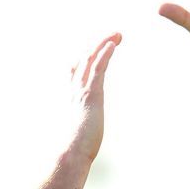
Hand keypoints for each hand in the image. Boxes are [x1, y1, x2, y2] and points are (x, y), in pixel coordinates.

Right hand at [69, 33, 121, 163]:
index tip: (94, 50)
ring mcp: (82, 91)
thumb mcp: (82, 135)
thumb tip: (84, 138)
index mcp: (75, 100)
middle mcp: (76, 91)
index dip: (85, 59)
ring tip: (117, 34)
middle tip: (113, 37)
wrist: (72, 153)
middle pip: (84, 60)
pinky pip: (98, 67)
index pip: (77, 73)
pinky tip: (113, 44)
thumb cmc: (76, 150)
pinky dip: (105, 53)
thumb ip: (84, 129)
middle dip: (97, 46)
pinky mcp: (91, 94)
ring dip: (104, 44)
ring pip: (91, 59)